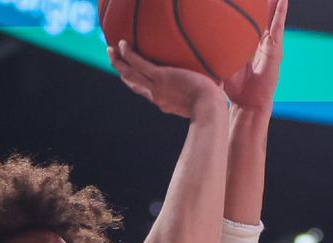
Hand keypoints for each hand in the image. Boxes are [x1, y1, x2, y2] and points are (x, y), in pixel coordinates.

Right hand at [107, 40, 226, 119]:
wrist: (209, 108)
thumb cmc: (214, 105)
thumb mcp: (207, 97)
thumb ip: (208, 89)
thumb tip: (222, 81)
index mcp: (165, 103)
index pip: (149, 93)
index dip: (139, 85)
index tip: (134, 79)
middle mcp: (156, 97)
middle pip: (134, 84)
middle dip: (122, 72)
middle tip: (114, 62)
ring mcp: (156, 88)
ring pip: (130, 74)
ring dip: (118, 63)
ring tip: (110, 51)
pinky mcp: (160, 77)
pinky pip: (139, 64)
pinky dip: (129, 54)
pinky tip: (122, 43)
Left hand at [223, 0, 287, 111]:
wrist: (248, 104)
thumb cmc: (234, 90)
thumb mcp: (221, 66)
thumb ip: (213, 55)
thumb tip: (194, 46)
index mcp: (248, 47)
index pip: (248, 24)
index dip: (249, 11)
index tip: (244, 0)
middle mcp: (260, 45)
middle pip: (262, 19)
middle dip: (263, 4)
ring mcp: (270, 47)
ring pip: (273, 20)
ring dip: (275, 4)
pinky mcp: (276, 52)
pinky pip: (278, 29)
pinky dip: (281, 14)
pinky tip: (283, 1)